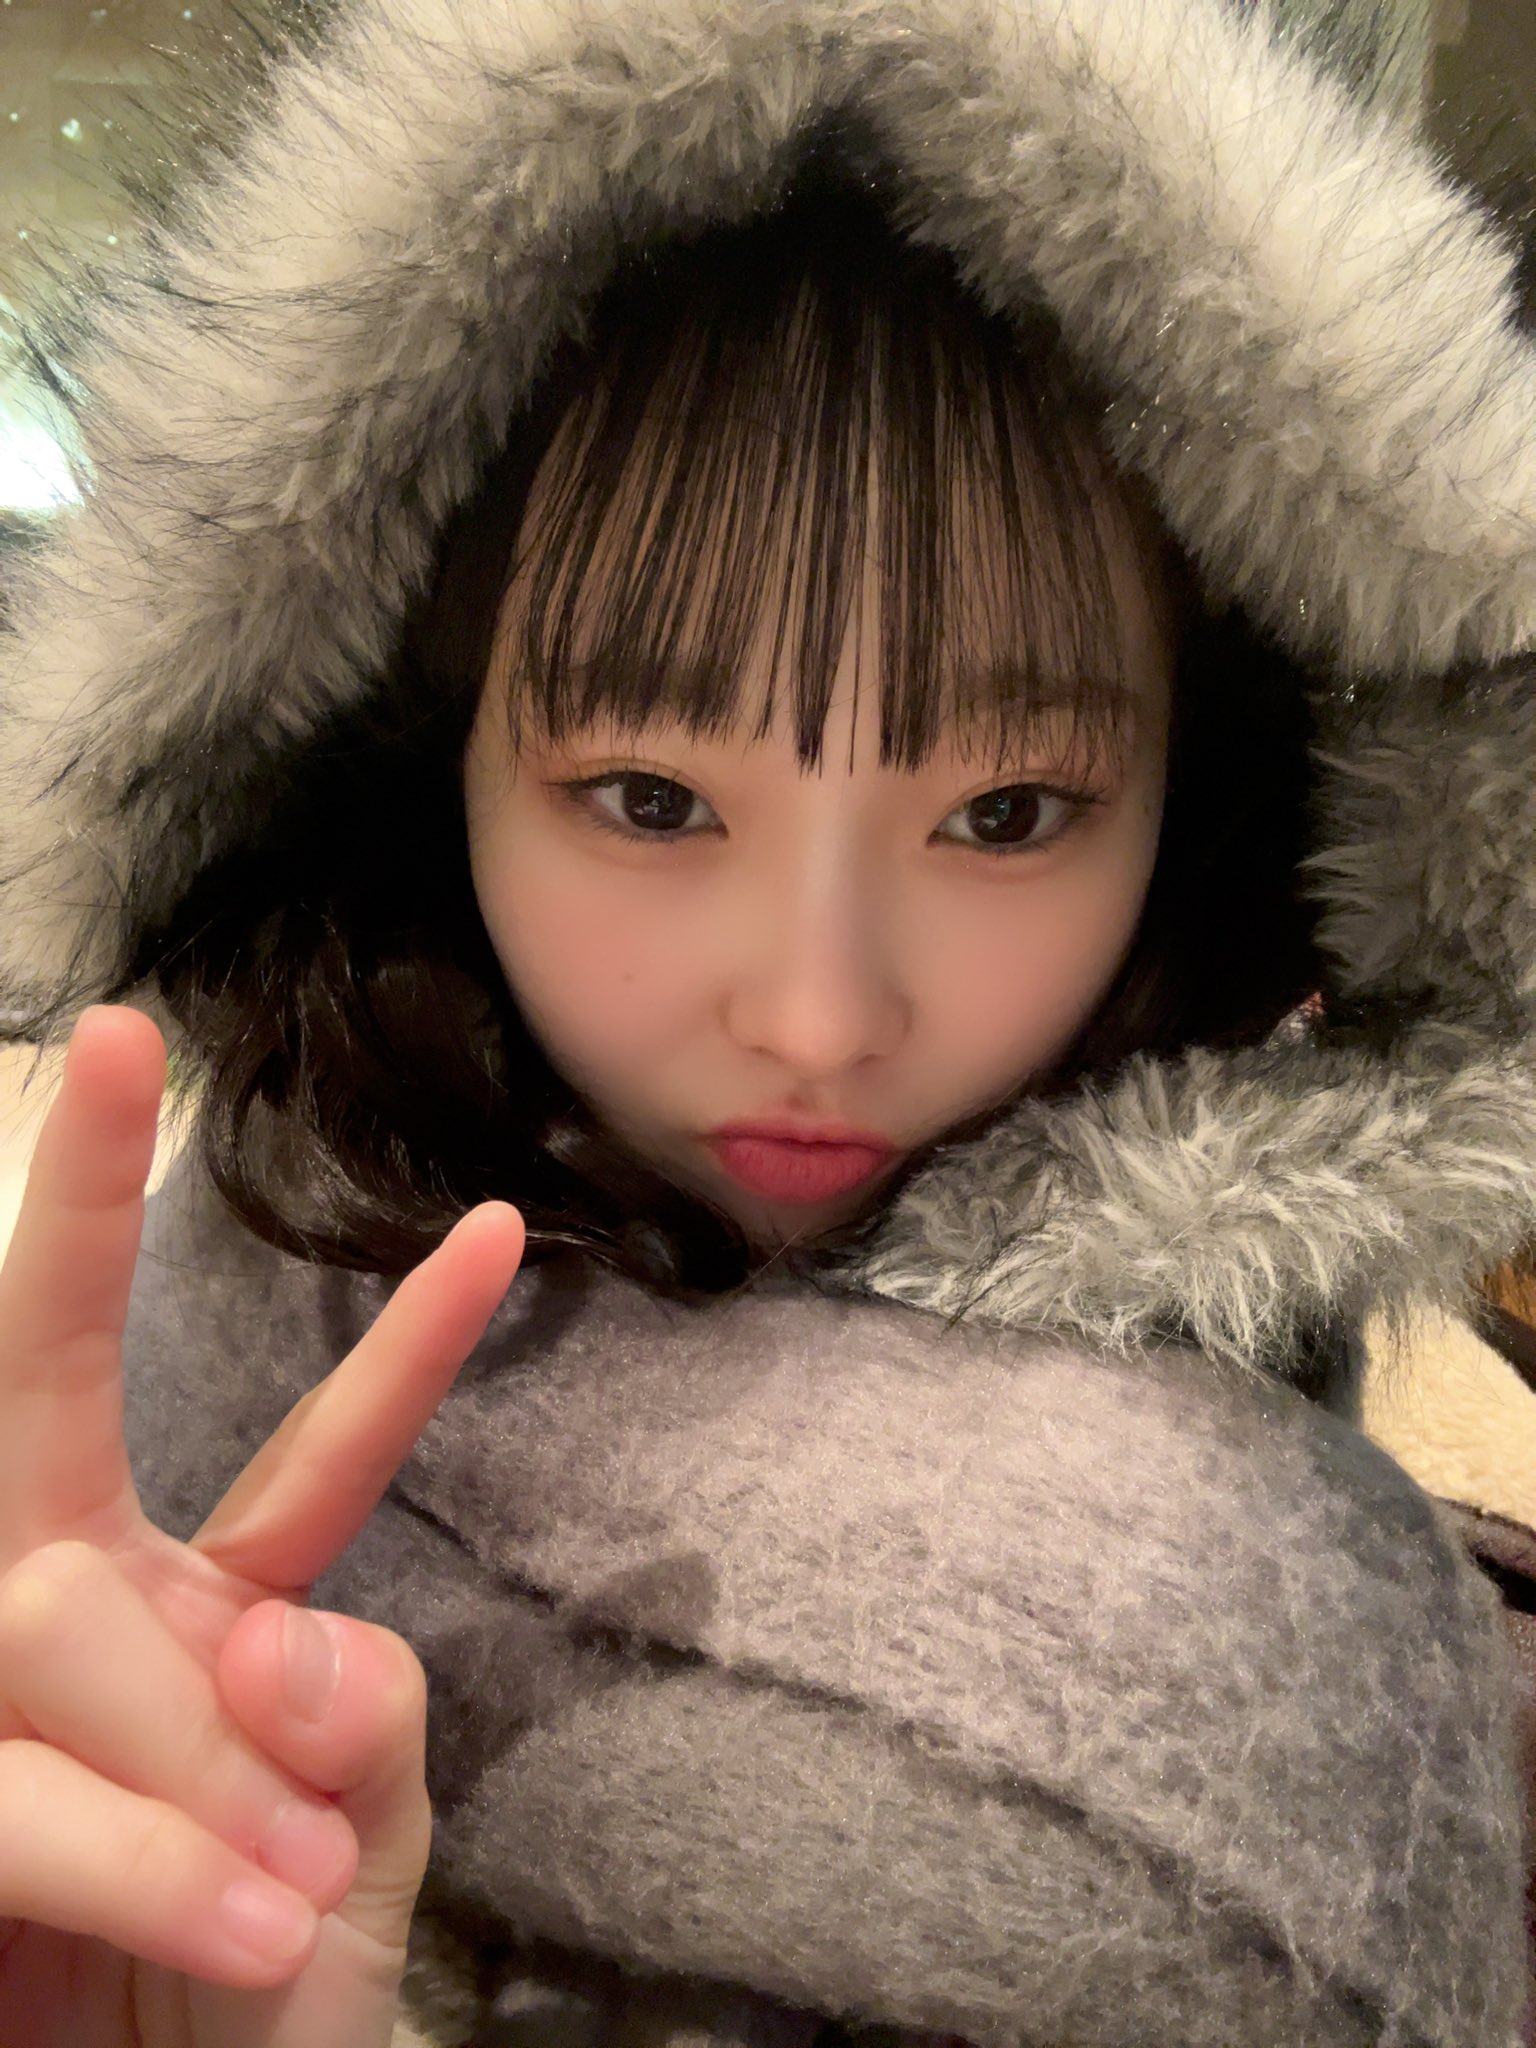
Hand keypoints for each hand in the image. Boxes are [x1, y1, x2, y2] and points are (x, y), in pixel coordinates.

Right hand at [0, 1003, 525, 2047]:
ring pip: (71, 1614)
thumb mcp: (355, 1863)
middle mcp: (70, 1609)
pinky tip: (248, 1927)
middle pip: (52, 1379)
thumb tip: (287, 1634)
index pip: (313, 1461)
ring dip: (201, 1775)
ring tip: (287, 1913)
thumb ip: (358, 1724)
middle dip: (78, 1212)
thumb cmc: (258, 2010)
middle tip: (115, 1044)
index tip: (499, 1229)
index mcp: (204, 1615)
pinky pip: (19, 1784)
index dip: (404, 1354)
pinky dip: (148, 1854)